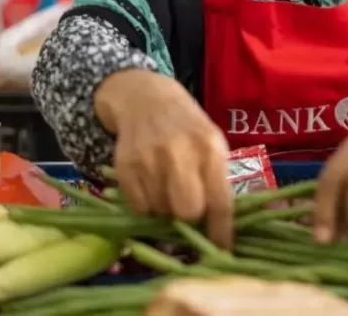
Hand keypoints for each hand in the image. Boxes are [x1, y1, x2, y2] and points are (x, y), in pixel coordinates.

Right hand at [94, 69, 233, 247]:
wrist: (146, 99)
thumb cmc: (187, 127)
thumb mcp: (212, 143)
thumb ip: (215, 179)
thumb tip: (218, 226)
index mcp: (209, 147)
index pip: (220, 199)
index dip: (221, 230)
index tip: (222, 249)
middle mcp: (180, 152)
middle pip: (187, 211)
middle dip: (189, 217)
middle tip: (187, 207)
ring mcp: (149, 159)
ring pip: (160, 212)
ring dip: (166, 209)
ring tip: (167, 187)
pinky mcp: (125, 166)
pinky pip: (138, 207)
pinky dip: (146, 204)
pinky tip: (150, 183)